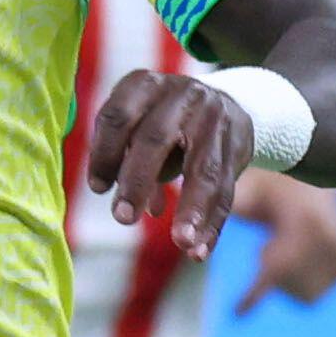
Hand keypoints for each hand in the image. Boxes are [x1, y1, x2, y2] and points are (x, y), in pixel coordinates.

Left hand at [83, 64, 257, 229]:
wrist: (223, 103)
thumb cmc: (162, 120)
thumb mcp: (136, 119)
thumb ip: (120, 150)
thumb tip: (104, 187)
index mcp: (145, 85)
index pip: (118, 116)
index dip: (104, 153)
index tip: (97, 188)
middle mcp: (183, 96)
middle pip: (157, 137)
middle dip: (138, 180)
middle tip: (123, 218)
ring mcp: (215, 119)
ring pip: (203, 168)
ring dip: (192, 209)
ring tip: (181, 243)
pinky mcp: (238, 145)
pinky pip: (225, 189)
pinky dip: (212, 224)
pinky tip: (199, 251)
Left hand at [229, 166, 335, 312]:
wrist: (315, 177)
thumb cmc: (270, 184)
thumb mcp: (246, 192)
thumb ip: (220, 215)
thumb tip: (187, 233)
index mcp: (305, 221)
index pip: (277, 268)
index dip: (255, 294)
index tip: (236, 313)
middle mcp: (331, 239)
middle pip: (289, 286)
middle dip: (272, 275)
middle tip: (266, 249)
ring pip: (305, 296)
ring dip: (285, 281)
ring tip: (283, 247)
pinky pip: (315, 294)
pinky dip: (300, 281)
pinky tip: (298, 252)